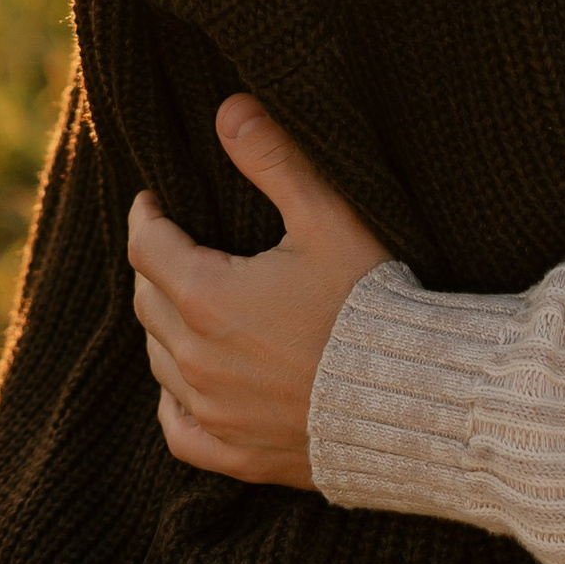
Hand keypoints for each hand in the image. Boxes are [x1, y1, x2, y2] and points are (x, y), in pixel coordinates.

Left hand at [126, 101, 389, 485]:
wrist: (417, 396)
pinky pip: (180, 431)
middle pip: (149, 303)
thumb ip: (275, 160)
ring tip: (187, 303)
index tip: (154, 201)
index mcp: (209, 298)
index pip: (148, 248)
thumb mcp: (329, 217)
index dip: (147, 217)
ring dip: (165, 327)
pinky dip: (175, 403)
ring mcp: (216, 413)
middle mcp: (197, 361)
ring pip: (159, 363)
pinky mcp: (238, 455)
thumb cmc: (374, 302)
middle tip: (173, 244)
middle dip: (156, 266)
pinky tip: (187, 386)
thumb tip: (228, 109)